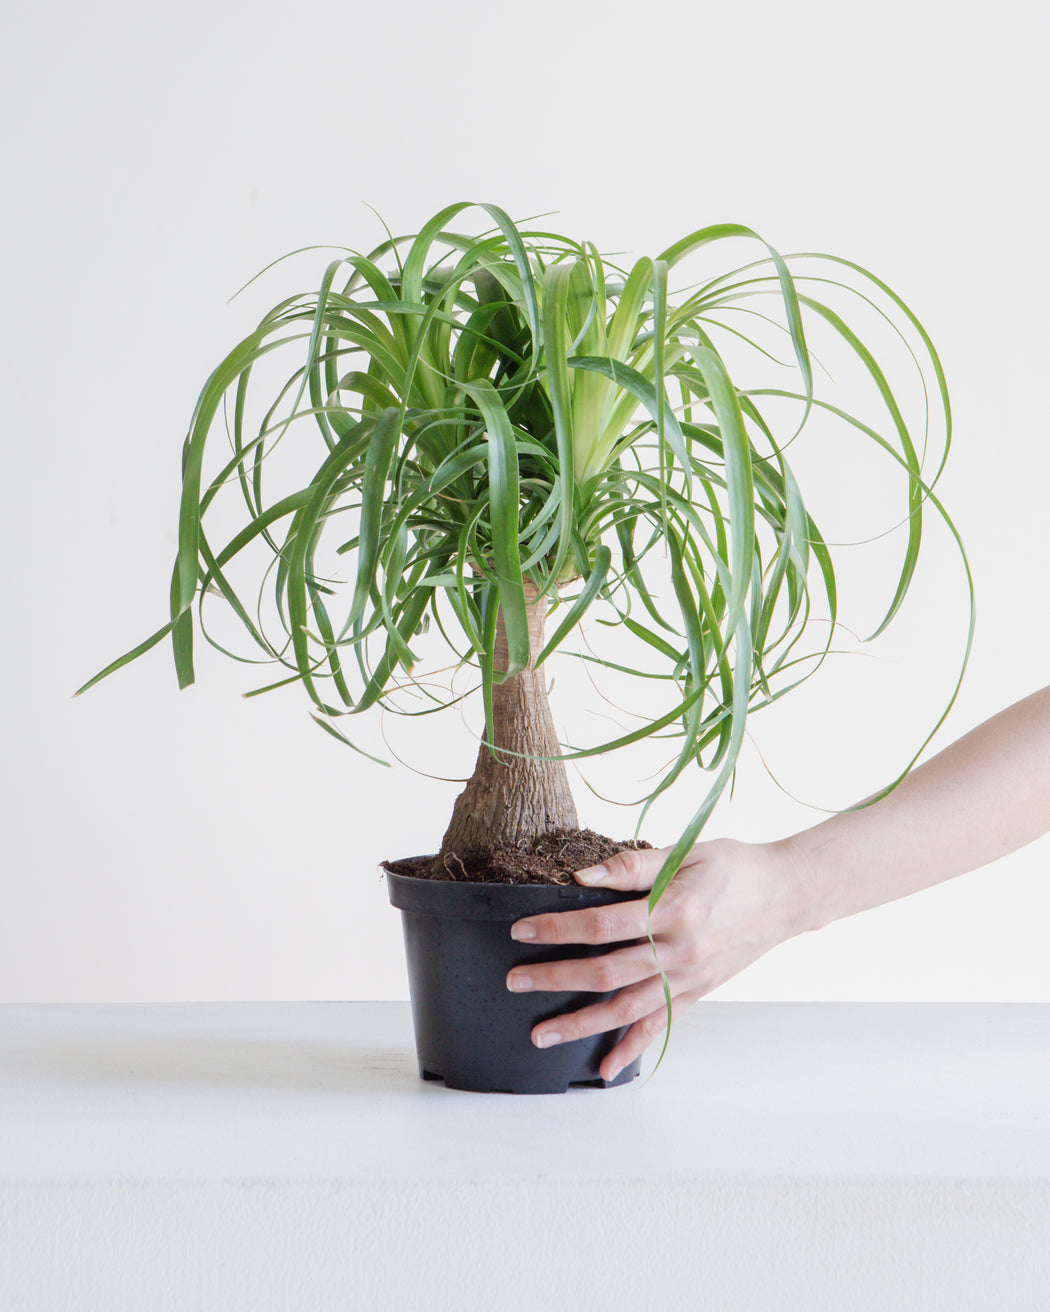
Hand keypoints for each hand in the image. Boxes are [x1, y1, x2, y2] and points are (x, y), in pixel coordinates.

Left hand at [506, 838, 807, 1080]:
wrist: (787, 894)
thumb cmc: (735, 866)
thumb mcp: (686, 851)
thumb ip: (631, 867)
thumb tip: (581, 876)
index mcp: (675, 910)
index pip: (602, 924)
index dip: (558, 929)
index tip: (522, 930)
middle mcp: (681, 952)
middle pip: (606, 972)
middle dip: (555, 979)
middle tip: (515, 982)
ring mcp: (689, 978)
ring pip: (625, 1008)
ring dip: (580, 1024)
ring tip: (541, 1034)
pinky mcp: (697, 993)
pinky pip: (659, 1025)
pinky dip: (632, 1049)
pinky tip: (605, 1069)